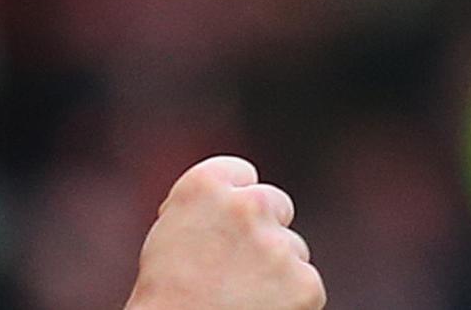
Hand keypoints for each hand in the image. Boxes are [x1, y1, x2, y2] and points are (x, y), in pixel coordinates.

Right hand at [126, 156, 324, 308]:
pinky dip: (290, 299)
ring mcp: (279, 244)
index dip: (234, 198)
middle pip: (275, 203)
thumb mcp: (172, 231)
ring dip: (275, 267)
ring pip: (291, 248)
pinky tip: (258, 309)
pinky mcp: (305, 282)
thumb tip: (236, 203)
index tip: (228, 219)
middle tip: (239, 261)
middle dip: (265, 227)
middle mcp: (245, 205)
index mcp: (204, 186)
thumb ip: (207, 209)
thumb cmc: (165, 292)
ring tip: (238, 295)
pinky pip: (305, 283)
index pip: (241, 173)